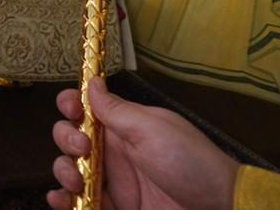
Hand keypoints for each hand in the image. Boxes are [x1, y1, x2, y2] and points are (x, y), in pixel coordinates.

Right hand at [48, 77, 237, 209]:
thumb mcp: (153, 130)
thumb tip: (91, 82)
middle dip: (65, 139)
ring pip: (70, 170)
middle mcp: (114, 152)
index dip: (71, 105)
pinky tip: (60, 199)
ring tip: (74, 181)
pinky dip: (63, 200)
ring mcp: (113, 181)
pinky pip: (80, 202)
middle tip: (82, 149)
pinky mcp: (114, 207)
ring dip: (62, 171)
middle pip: (71, 137)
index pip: (87, 108)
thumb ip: (117, 110)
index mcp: (124, 126)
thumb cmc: (192, 164)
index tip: (70, 109)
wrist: (219, 209)